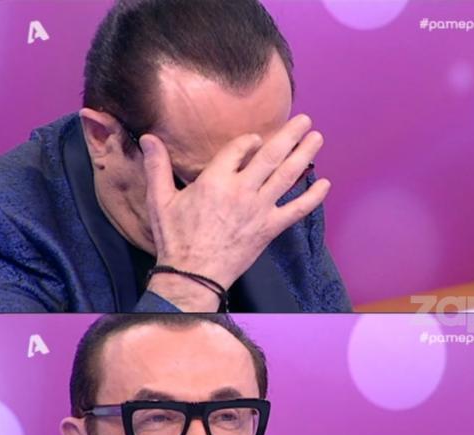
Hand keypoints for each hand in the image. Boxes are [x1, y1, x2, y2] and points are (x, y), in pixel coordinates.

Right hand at [141, 114, 330, 310]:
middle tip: (305, 119)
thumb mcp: (160, 200)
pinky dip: (312, 197)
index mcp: (214, 181)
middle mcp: (241, 191)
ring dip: (304, 155)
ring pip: (286, 177)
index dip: (249, 140)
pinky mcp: (270, 229)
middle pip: (270, 156)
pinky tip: (324, 183)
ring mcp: (259, 210)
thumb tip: (148, 137)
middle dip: (289, 135)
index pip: (239, 149)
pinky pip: (296, 210)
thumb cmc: (175, 238)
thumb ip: (157, 166)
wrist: (193, 275)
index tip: (256, 138)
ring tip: (317, 138)